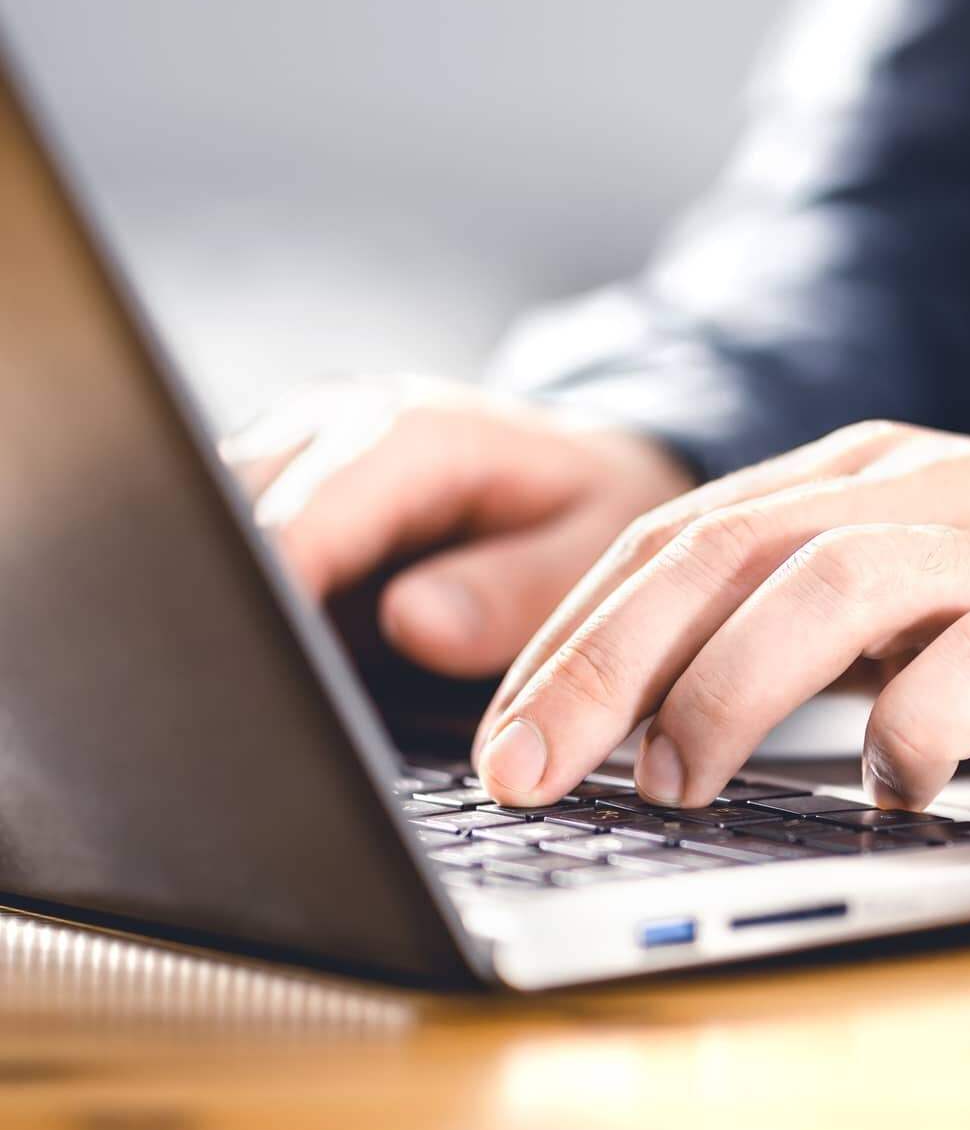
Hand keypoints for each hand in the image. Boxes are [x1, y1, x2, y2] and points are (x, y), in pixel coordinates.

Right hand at [222, 377, 694, 675]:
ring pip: (213, 532)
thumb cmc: (595, 509)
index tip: (264, 661)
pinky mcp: (273, 511)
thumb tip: (414, 624)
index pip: (307, 509)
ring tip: (267, 691)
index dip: (275, 585)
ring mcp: (291, 468)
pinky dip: (243, 611)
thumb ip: (518, 589)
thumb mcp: (596, 545)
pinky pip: (227, 555)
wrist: (586, 474)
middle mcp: (332, 434)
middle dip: (237, 599)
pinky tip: (270, 673)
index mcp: (413, 433)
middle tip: (265, 696)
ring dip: (231, 604)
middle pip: (230, 511)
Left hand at [473, 422, 969, 809]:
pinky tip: (884, 794)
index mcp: (864, 476)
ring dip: (718, 692)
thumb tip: (658, 717)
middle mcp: (916, 489)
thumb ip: (818, 617)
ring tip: (669, 786)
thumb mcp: (934, 588)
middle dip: (593, 664)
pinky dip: (897, 740)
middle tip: (517, 769)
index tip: (499, 733)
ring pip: (814, 588)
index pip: (676, 538)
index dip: (567, 633)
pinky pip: (957, 673)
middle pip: (713, 553)